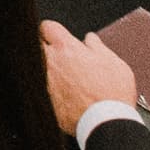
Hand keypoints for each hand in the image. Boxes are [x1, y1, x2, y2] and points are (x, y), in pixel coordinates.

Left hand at [39, 19, 138, 133]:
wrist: (106, 122)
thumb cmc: (112, 94)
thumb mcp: (114, 62)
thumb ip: (97, 47)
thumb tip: (90, 39)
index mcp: (66, 48)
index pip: (48, 27)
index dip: (54, 31)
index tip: (58, 36)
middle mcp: (51, 62)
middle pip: (36, 45)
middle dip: (44, 47)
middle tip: (57, 54)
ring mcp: (45, 81)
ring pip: (35, 66)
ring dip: (45, 67)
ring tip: (60, 75)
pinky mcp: (44, 99)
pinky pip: (38, 87)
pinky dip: (45, 87)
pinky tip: (59, 92)